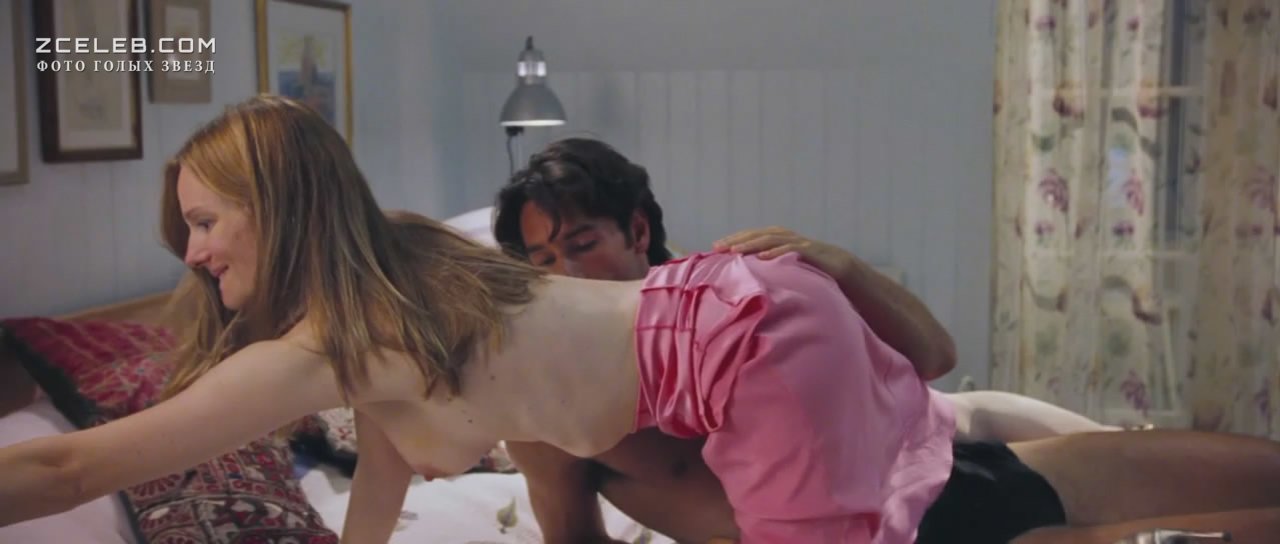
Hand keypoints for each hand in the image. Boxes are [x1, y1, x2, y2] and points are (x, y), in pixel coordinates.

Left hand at [712, 226, 852, 279]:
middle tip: (718, 247)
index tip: (714, 247)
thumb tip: (745, 279)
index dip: (733, 239)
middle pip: (757, 235)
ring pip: (771, 240)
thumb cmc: (810, 269)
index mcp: (778, 238)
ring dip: (751, 244)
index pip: (751, 236)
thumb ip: (768, 268)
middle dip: (737, 240)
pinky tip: (762, 257)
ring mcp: (798, 242)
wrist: (841, 267)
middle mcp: (786, 237)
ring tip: (735, 251)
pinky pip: (791, 249)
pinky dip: (775, 252)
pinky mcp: (810, 250)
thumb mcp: (785, 267)